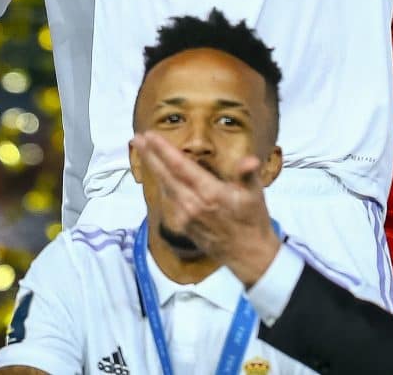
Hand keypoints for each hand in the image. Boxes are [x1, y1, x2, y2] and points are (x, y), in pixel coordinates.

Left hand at [132, 132, 281, 283]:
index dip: (163, 150)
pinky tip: (160, 176)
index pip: (180, 167)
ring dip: (153, 169)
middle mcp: (193, 205)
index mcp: (210, 194)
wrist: (248, 256)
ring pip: (165, 188)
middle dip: (150, 156)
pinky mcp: (184, 226)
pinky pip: (170, 200)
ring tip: (144, 152)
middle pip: (165, 176)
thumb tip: (250, 160)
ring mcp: (186, 217)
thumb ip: (248, 174)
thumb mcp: (255, 195)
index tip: (150, 136)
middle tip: (136, 139)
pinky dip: (163, 185)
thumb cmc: (253, 221)